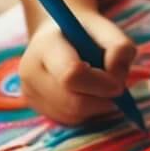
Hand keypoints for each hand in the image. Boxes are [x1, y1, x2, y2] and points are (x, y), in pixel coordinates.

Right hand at [19, 10, 136, 125]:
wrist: (59, 35)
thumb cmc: (86, 33)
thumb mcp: (108, 30)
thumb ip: (120, 49)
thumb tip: (117, 81)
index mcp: (45, 45)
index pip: (70, 76)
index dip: (100, 84)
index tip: (119, 82)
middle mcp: (30, 70)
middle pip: (72, 102)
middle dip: (101, 100)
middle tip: (115, 88)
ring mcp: (29, 91)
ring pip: (72, 115)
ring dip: (96, 106)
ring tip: (98, 85)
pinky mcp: (35, 107)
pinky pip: (68, 120)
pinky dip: (86, 112)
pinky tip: (87, 93)